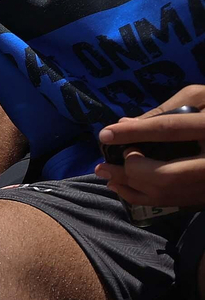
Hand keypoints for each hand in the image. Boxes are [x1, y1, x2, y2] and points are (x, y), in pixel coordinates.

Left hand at [96, 93, 204, 208]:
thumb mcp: (199, 97)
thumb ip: (164, 109)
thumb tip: (126, 123)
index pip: (170, 129)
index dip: (135, 132)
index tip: (105, 133)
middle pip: (166, 175)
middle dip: (130, 170)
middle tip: (104, 163)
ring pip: (167, 193)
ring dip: (129, 186)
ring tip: (105, 174)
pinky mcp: (204, 194)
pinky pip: (170, 201)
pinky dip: (141, 196)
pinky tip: (121, 186)